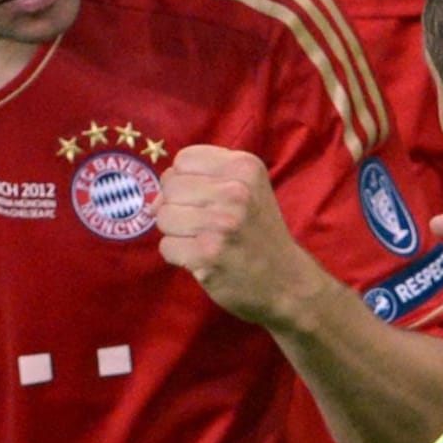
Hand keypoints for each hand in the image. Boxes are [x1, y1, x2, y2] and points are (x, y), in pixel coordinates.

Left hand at [155, 145, 319, 326]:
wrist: (289, 282)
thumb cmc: (260, 233)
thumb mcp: (248, 190)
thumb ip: (201, 182)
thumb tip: (153, 201)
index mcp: (245, 167)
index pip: (183, 160)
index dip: (185, 180)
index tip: (204, 199)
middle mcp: (234, 191)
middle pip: (169, 187)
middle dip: (178, 207)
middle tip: (205, 225)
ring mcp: (221, 224)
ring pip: (163, 216)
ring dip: (177, 233)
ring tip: (204, 241)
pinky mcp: (208, 255)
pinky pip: (167, 247)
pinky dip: (179, 257)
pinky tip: (203, 259)